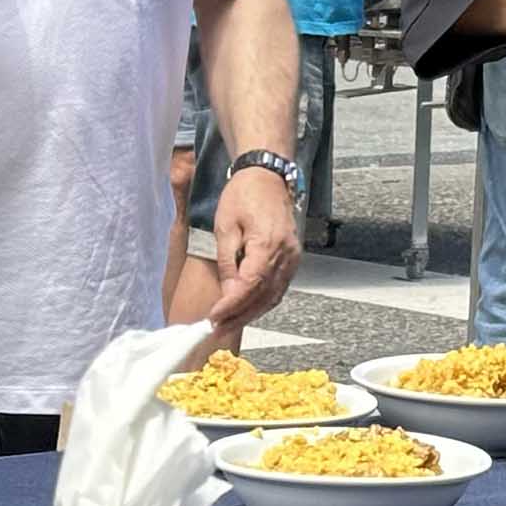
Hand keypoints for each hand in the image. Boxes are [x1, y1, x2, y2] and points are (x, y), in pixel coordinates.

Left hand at [207, 166, 302, 331]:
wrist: (267, 176)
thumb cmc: (243, 195)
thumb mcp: (225, 226)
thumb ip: (228, 262)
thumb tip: (229, 293)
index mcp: (268, 244)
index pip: (250, 285)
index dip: (231, 305)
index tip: (212, 318)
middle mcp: (286, 254)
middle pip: (263, 296)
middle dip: (239, 315)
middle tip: (216, 330)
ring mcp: (293, 257)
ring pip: (273, 295)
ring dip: (251, 313)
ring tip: (227, 324)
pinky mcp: (293, 258)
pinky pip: (279, 287)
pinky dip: (262, 301)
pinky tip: (246, 309)